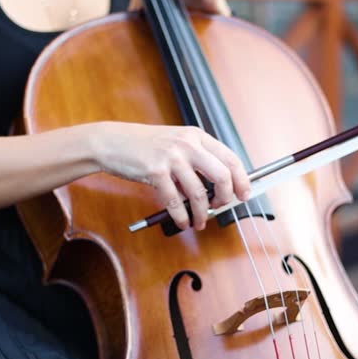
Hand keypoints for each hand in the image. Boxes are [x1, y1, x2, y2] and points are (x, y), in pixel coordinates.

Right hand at [91, 122, 249, 229]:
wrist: (112, 142)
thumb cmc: (144, 145)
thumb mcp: (176, 143)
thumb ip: (196, 159)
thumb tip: (217, 186)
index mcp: (196, 136)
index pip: (230, 158)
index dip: (241, 179)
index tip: (244, 194)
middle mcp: (187, 144)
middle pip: (222, 175)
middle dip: (225, 197)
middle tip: (221, 207)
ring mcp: (171, 157)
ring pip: (198, 193)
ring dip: (202, 213)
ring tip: (199, 222)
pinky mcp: (155, 172)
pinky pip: (175, 201)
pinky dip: (181, 217)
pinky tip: (182, 222)